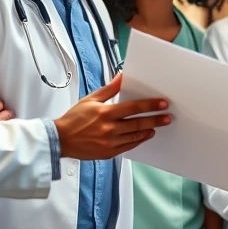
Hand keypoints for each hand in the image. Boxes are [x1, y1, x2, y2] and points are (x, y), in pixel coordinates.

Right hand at [53, 74, 171, 159]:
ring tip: (158, 126)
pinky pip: (128, 147)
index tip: (162, 104)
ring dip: (148, 131)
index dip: (150, 106)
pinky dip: (138, 141)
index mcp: (105, 113)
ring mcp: (109, 143)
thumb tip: (122, 76)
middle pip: (138, 124)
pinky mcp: (108, 153)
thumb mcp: (91, 99)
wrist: (60, 140)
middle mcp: (108, 128)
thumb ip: (109, 89)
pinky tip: (144, 136)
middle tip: (167, 117)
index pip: (133, 108)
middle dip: (155, 120)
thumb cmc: (74, 119)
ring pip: (135, 137)